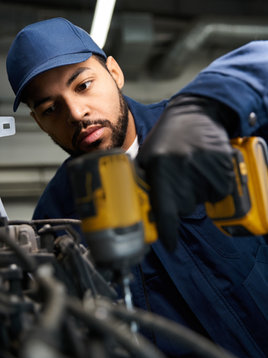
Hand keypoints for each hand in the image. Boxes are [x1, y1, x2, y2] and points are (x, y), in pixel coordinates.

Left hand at [137, 95, 234, 250]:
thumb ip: (140, 181)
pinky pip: (218, 192)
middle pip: (183, 208)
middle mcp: (184, 167)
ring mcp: (206, 167)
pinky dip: (211, 187)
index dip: (167, 230)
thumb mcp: (146, 155)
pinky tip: (203, 169)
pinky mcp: (223, 167)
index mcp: (161, 166)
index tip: (169, 244)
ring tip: (189, 169)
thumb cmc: (167, 137)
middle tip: (176, 180)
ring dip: (195, 192)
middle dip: (178, 201)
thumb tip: (133, 208)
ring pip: (201, 201)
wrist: (196, 114)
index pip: (165, 208)